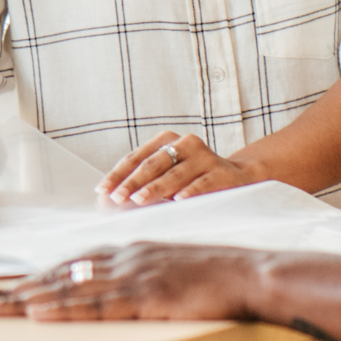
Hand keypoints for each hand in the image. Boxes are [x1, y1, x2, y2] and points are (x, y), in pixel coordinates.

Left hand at [0, 242, 263, 320]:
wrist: (251, 274)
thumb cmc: (218, 278)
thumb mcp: (173, 271)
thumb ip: (144, 278)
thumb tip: (119, 295)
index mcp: (130, 253)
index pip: (71, 266)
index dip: (36, 279)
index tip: (5, 290)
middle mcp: (124, 258)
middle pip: (58, 275)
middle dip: (16, 289)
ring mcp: (133, 275)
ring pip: (67, 288)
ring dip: (25, 299)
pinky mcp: (145, 296)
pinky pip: (95, 304)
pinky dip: (63, 308)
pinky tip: (37, 312)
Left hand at [97, 131, 264, 205]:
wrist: (237, 177)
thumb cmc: (192, 178)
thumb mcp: (168, 175)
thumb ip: (144, 182)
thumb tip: (111, 199)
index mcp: (167, 140)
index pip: (137, 157)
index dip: (118, 174)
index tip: (103, 190)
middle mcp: (186, 143)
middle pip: (154, 164)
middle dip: (133, 182)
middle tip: (118, 198)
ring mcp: (205, 157)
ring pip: (176, 173)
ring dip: (156, 187)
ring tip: (140, 199)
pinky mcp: (221, 172)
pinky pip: (203, 182)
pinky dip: (191, 191)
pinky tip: (179, 201)